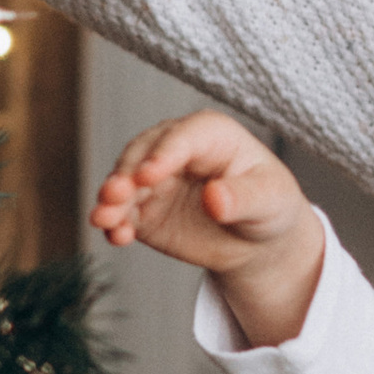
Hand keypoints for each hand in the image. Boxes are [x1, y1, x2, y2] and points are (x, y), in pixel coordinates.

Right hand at [90, 111, 325, 348]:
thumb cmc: (270, 205)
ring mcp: (156, 180)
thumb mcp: (270, 199)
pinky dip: (115, 225)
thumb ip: (243, 197)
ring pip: (125, 183)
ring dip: (111, 200)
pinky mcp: (144, 210)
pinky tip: (116, 236)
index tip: (149, 176)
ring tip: (103, 219)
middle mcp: (176, 150)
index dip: (163, 154)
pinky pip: (124, 214)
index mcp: (211, 134)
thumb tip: (215, 198)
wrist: (257, 239)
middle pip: (142, 154)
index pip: (182, 137)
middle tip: (114, 195)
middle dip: (126, 174)